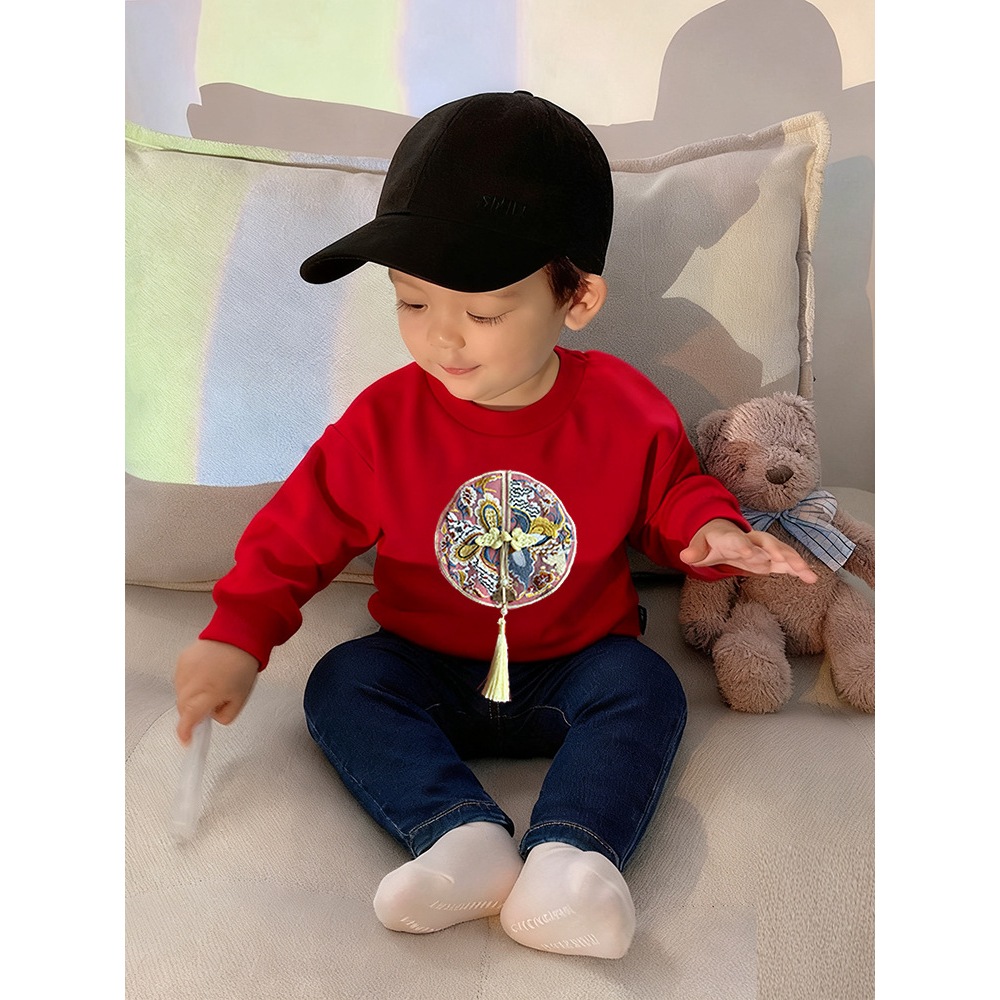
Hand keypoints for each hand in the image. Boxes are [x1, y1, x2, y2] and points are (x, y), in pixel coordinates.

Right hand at [174, 639, 259, 744]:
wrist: (238, 636)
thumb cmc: (242, 665)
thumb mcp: (240, 698)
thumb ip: (224, 715)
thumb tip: (212, 718)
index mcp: (206, 695)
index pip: (188, 720)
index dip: (185, 732)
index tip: (187, 739)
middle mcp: (191, 683)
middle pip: (183, 708)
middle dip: (193, 712)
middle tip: (210, 704)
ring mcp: (184, 671)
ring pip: (180, 693)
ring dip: (191, 696)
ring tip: (211, 684)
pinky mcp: (181, 660)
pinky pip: (181, 678)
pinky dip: (190, 681)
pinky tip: (205, 673)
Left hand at [680, 519, 818, 583]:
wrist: (725, 534)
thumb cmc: (713, 541)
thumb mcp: (700, 545)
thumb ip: (695, 551)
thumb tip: (685, 556)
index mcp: (731, 536)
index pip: (736, 540)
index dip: (742, 545)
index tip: (747, 552)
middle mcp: (751, 539)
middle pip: (765, 542)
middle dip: (774, 549)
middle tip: (782, 558)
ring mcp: (764, 548)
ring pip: (781, 551)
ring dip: (793, 560)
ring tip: (806, 571)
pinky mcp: (772, 557)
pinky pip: (788, 562)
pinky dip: (799, 569)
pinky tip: (811, 578)